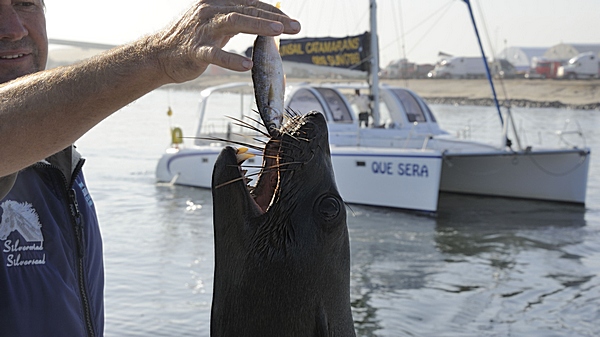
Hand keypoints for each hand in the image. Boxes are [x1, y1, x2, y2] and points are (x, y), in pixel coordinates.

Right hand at [151, 0, 300, 83]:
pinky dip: (231, 59)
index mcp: (217, 2)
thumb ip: (236, 17)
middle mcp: (210, 10)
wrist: (158, 54)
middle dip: (274, 18)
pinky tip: (247, 66)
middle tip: (296, 27)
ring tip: (278, 33)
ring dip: (258, 26)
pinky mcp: (194, 50)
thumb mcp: (215, 22)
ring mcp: (201, 29)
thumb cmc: (191, 38)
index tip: (291, 22)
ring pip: (233, 22)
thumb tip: (263, 19)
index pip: (251, 3)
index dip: (273, 11)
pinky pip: (214, 54)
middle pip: (247, 10)